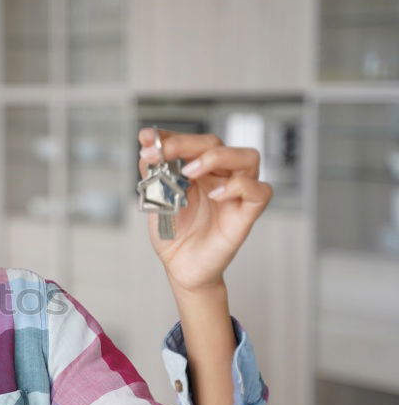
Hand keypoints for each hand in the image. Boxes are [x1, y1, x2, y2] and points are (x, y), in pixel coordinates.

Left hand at [137, 128, 272, 292]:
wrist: (181, 267)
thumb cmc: (174, 234)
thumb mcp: (157, 200)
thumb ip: (154, 174)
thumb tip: (145, 148)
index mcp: (200, 170)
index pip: (193, 142)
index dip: (172, 137)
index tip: (147, 138)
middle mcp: (221, 176)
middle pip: (217, 144)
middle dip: (185, 144)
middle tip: (161, 154)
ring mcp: (236, 193)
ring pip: (248, 157)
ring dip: (216, 158)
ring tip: (189, 172)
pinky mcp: (247, 213)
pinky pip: (260, 191)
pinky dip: (239, 186)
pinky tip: (215, 194)